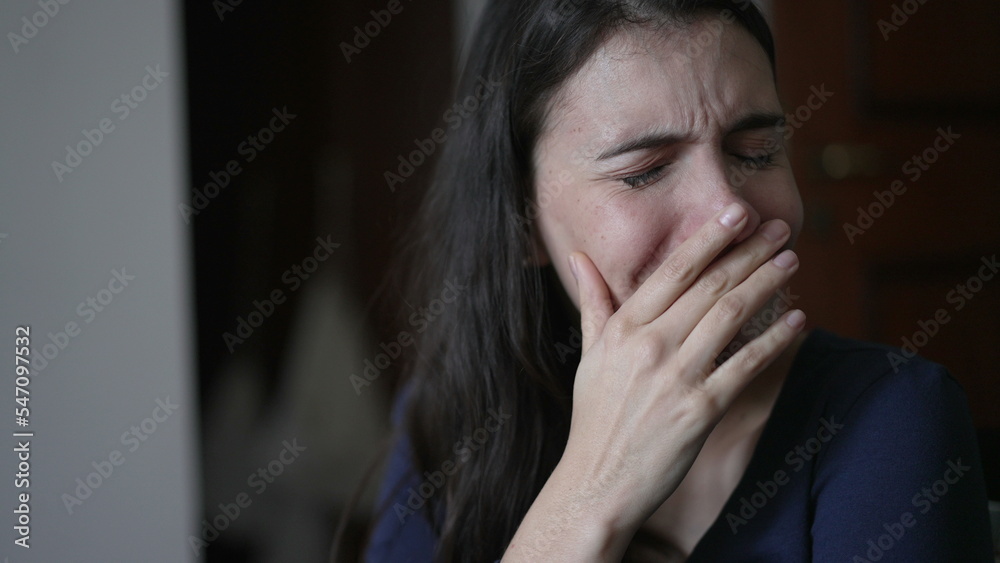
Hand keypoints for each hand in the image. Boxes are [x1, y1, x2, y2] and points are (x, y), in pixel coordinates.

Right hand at [504, 202, 803, 560]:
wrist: (598, 480)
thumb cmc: (595, 417)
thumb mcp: (590, 355)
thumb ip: (593, 302)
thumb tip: (579, 258)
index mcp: (623, 327)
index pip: (673, 270)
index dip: (709, 238)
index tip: (737, 213)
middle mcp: (649, 345)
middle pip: (710, 285)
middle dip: (749, 252)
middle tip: (779, 228)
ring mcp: (676, 376)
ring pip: (731, 315)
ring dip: (766, 283)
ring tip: (790, 260)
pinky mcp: (700, 409)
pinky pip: (746, 365)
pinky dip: (776, 340)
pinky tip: (798, 320)